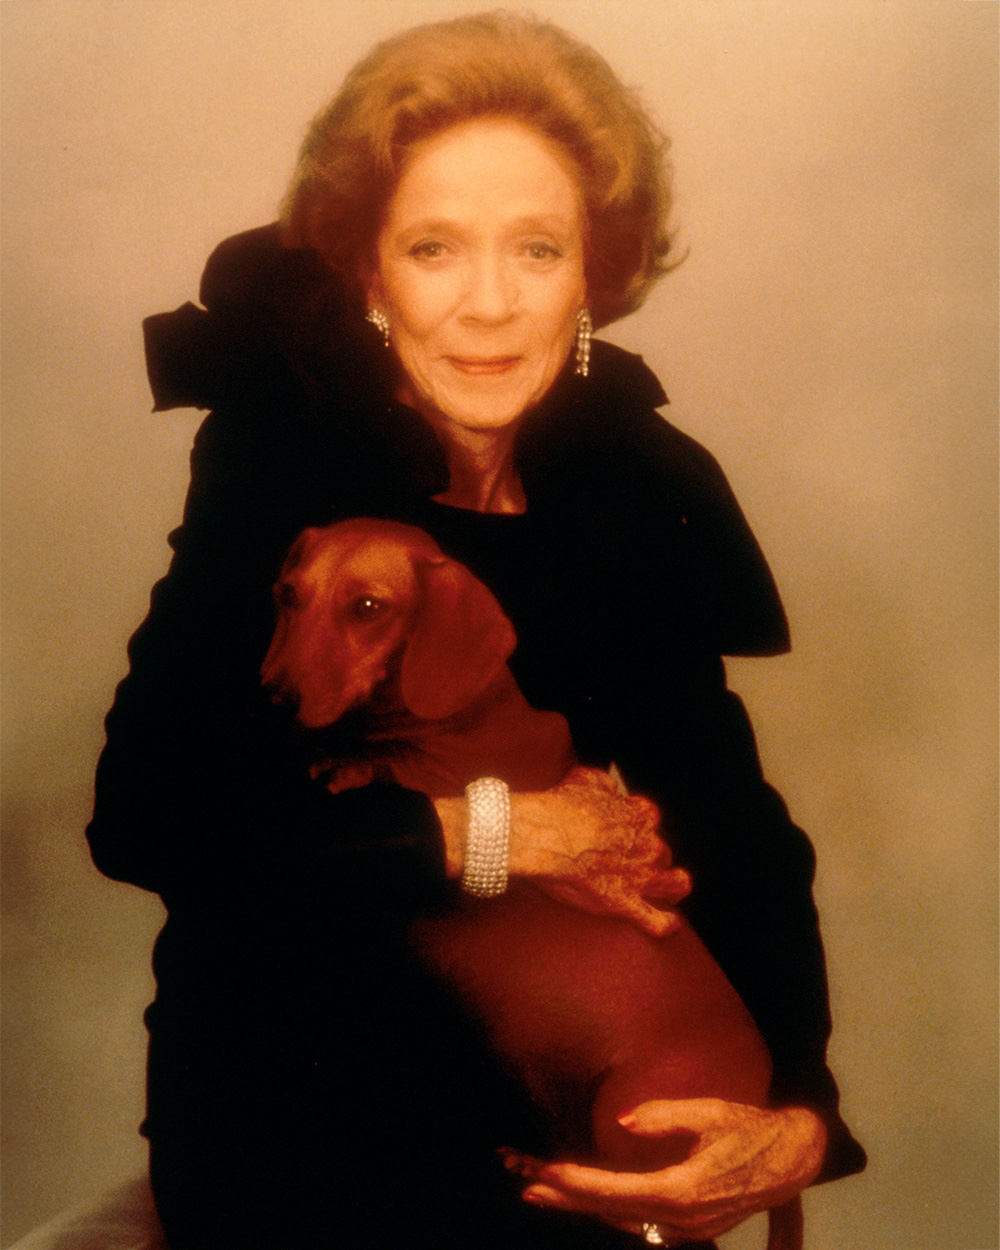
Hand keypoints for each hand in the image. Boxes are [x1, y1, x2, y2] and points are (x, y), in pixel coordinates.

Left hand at [503, 1100, 825, 1242]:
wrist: (793, 1157)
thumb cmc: (750, 1128)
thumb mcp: (711, 1112)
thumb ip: (664, 1115)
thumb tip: (622, 1122)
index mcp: (684, 1189)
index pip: (618, 1190)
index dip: (578, 1181)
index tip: (546, 1172)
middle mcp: (682, 1217)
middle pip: (612, 1211)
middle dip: (567, 1198)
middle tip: (525, 1183)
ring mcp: (687, 1226)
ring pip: (623, 1218)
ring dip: (583, 1204)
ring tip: (544, 1188)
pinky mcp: (690, 1223)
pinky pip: (640, 1220)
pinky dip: (610, 1209)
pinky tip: (588, 1198)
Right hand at [509, 768, 690, 937]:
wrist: (546, 837)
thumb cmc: (561, 808)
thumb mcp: (584, 781)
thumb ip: (603, 785)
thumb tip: (610, 789)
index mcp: (638, 815)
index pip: (648, 819)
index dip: (637, 826)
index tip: (625, 830)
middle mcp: (647, 845)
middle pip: (662, 851)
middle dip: (654, 857)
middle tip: (638, 863)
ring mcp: (641, 876)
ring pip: (674, 883)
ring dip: (674, 886)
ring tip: (672, 893)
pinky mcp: (627, 903)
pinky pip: (657, 920)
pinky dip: (667, 923)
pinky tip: (670, 924)